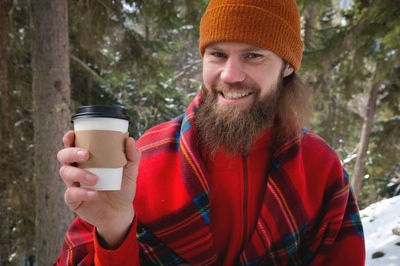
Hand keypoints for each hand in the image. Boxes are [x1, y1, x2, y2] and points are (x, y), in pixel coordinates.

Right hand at [57, 130, 140, 247]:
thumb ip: (132, 156)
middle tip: (86, 154)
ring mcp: (74, 184)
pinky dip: (82, 192)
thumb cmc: (122, 187)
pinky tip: (94, 194)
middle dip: (71, 152)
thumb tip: (129, 139)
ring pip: (66, 173)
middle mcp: (77, 169)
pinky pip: (71, 193)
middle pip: (63, 156)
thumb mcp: (130, 171)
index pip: (73, 145)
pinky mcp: (74, 200)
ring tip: (95, 179)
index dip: (69, 138)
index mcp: (87, 159)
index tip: (72, 134)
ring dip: (79, 174)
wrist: (121, 212)